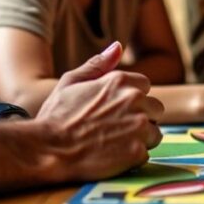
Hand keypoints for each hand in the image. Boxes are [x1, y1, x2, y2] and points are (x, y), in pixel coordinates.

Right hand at [36, 42, 164, 180]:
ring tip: (114, 143)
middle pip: (155, 109)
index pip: (145, 87)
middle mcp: (134, 100)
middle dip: (141, 118)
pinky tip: (112, 156)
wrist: (47, 149)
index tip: (116, 110)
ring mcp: (138, 126)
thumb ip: (98, 64)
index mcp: (120, 81)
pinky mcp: (137, 151)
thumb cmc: (56, 116)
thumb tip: (117, 46)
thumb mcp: (71, 82)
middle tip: (115, 129)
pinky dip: (132, 157)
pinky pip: (145, 154)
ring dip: (140, 139)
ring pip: (154, 133)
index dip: (132, 99)